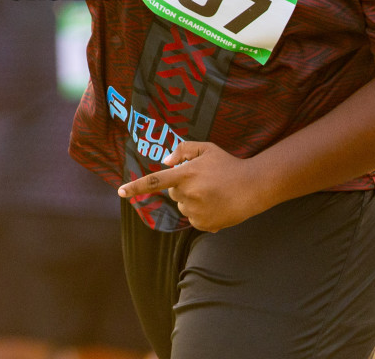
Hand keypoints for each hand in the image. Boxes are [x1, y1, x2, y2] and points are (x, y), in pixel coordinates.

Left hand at [116, 141, 273, 231]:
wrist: (254, 186)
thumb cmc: (228, 164)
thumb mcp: (206, 148)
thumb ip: (183, 150)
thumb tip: (166, 162)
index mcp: (186, 174)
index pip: (155, 181)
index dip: (136, 187)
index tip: (120, 192)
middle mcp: (188, 194)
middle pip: (173, 194)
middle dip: (183, 188)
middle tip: (204, 182)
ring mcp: (196, 211)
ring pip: (184, 207)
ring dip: (193, 201)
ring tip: (214, 193)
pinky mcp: (205, 225)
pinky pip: (194, 219)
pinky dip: (202, 213)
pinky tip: (218, 204)